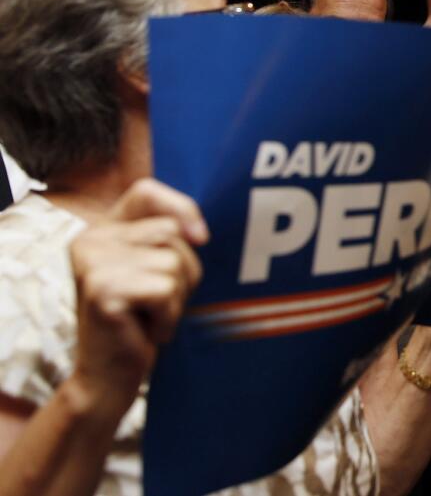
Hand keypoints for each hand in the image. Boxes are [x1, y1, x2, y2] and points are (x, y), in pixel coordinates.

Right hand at [69, 179, 207, 411]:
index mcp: (101, 230)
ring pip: (174, 262)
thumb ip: (170, 238)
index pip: (146, 191)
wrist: (108, 377)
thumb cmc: (142, 320)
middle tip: (157, 301)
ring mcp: (93, 264)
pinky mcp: (103, 290)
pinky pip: (167, 289)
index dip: (181, 207)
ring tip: (150, 315)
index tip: (200, 238)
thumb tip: (200, 233)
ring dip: (177, 297)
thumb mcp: (155, 269)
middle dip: (184, 270)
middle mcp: (90, 240)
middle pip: (171, 232)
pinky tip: (145, 330)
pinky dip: (169, 315)